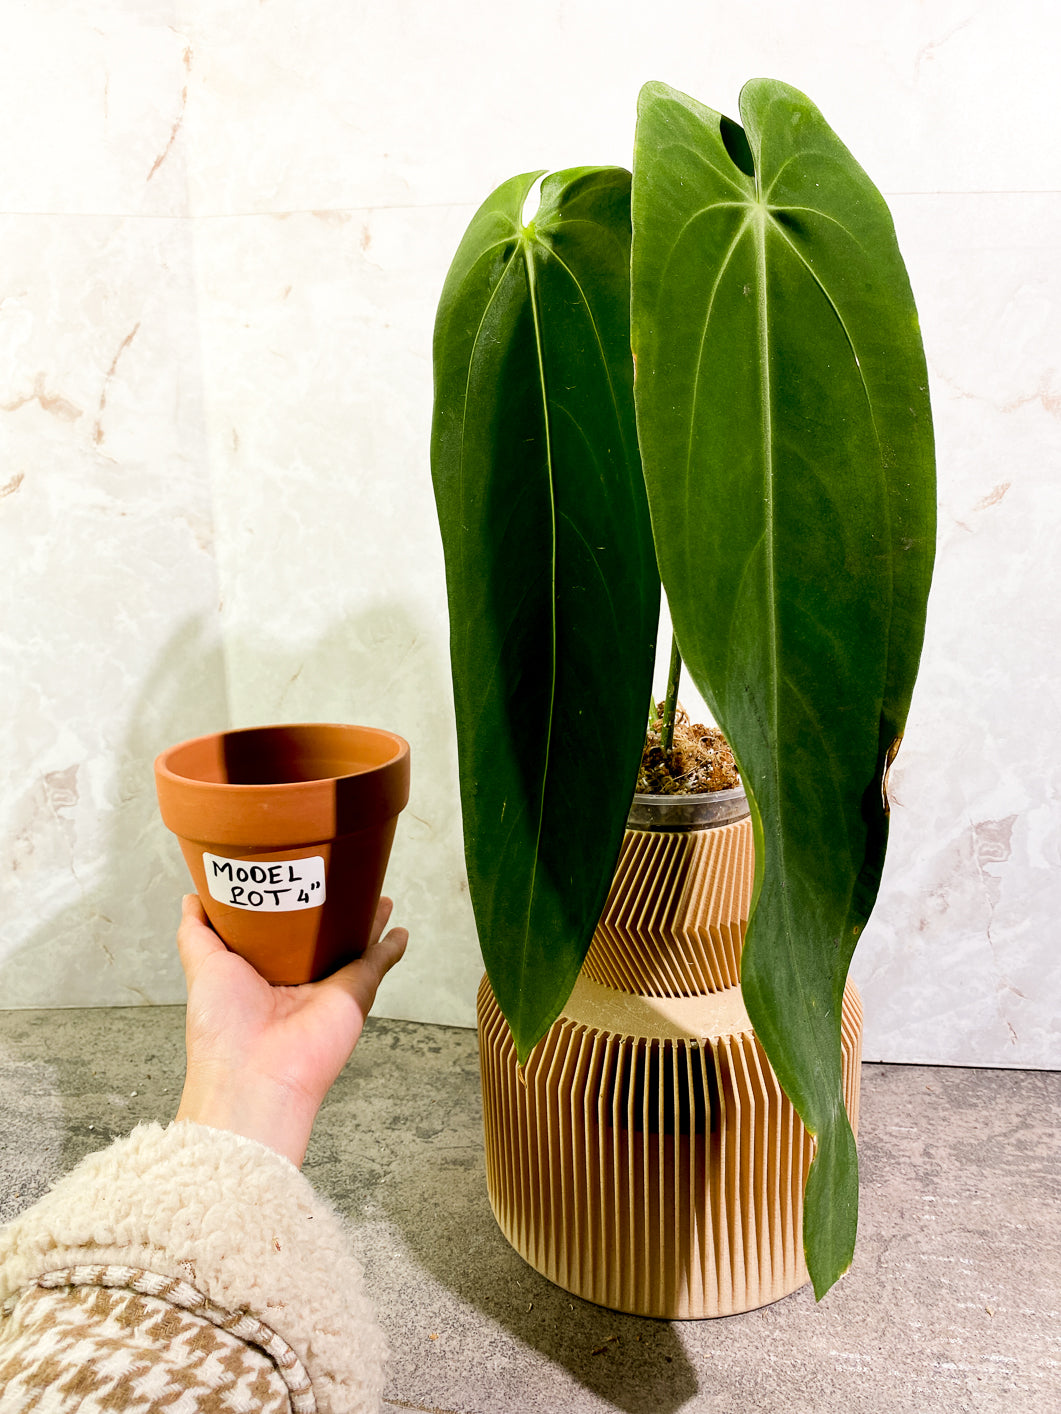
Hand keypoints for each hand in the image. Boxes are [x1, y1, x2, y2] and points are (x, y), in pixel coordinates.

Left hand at [174, 893, 406, 1167]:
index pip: (278, 930)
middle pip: (321, 932)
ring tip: (376, 893)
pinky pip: (379, 962)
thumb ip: (197, 931)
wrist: (255, 1074)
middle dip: (332, 907)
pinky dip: (392, 946)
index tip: (290, 871)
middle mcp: (297, 977)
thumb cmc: (223, 1028)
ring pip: (354, 941)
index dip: (285, 902)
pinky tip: (399, 931)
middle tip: (341, 874)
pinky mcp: (356, 992)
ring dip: (367, 918)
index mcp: (261, 971)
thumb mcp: (203, 967)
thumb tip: (192, 897)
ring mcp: (329, 984)